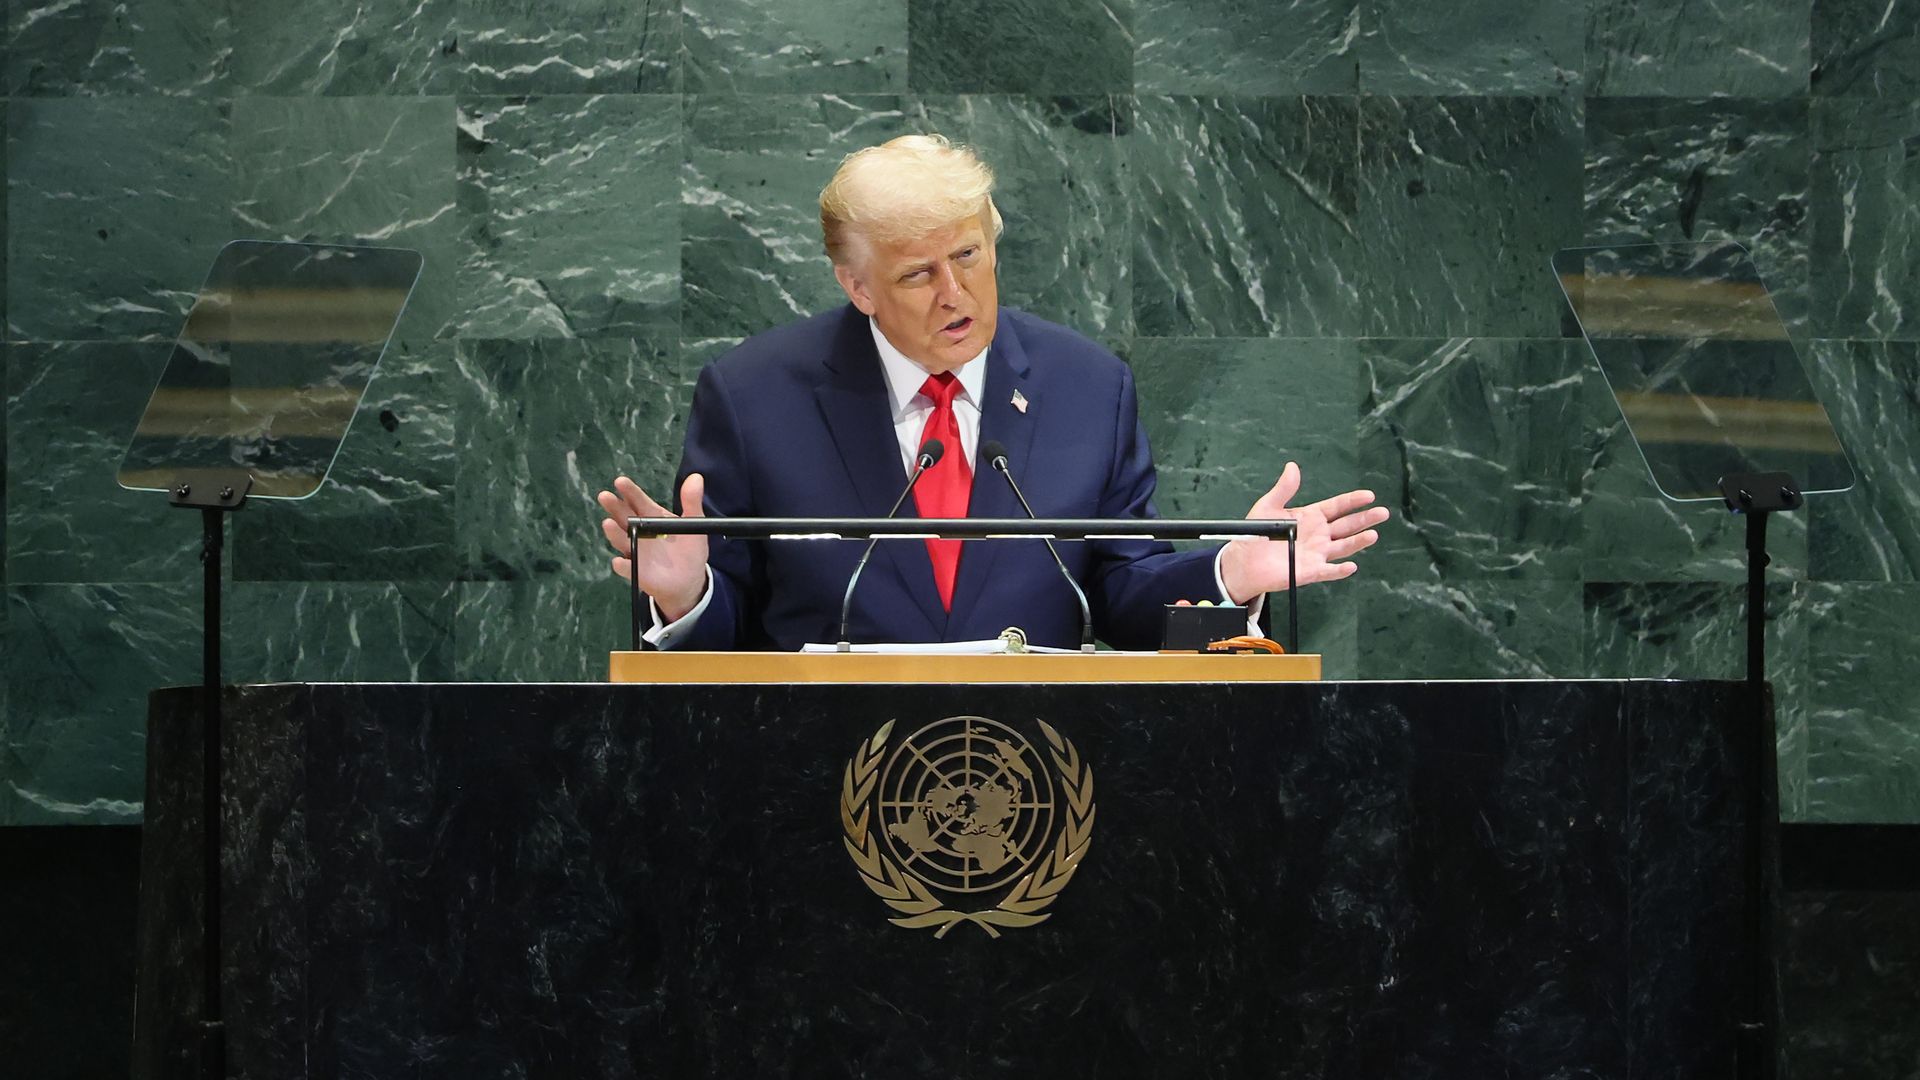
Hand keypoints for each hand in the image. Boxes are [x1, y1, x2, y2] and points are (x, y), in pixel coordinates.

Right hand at [596, 473, 710, 620]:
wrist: (689, 580)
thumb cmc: (689, 549)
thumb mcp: (694, 524)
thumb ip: (692, 502)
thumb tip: (696, 477)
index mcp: (652, 517)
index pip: (638, 501)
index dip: (629, 491)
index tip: (620, 481)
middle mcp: (639, 531)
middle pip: (623, 516)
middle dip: (613, 506)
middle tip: (605, 496)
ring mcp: (636, 551)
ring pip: (621, 540)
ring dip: (614, 533)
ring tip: (608, 523)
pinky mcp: (637, 571)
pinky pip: (627, 568)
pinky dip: (622, 565)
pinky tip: (619, 562)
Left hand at [1218, 462, 1388, 602]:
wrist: (1244, 560)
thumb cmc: (1256, 533)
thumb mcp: (1268, 506)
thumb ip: (1283, 489)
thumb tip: (1292, 467)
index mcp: (1311, 517)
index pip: (1337, 507)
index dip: (1352, 501)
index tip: (1369, 495)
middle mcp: (1318, 535)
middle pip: (1346, 526)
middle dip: (1364, 519)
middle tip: (1382, 512)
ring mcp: (1316, 554)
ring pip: (1342, 547)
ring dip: (1358, 542)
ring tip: (1373, 534)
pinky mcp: (1309, 572)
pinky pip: (1327, 571)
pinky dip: (1339, 570)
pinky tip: (1351, 566)